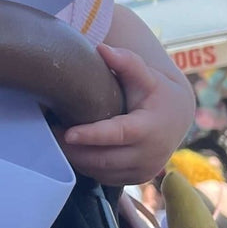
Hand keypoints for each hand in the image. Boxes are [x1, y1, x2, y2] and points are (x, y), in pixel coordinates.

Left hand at [60, 43, 194, 185]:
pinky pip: (104, 177)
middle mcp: (150, 154)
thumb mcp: (146, 75)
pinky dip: (86, 166)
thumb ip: (127, 62)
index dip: (93, 136)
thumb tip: (102, 49)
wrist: (177, 117)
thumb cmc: (156, 92)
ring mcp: (143, 170)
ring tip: (55, 140)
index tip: (68, 133)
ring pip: (101, 171)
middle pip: (104, 158)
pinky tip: (72, 150)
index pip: (119, 134)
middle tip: (49, 133)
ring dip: (76, 159)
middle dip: (74, 149)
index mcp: (151, 128)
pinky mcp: (136, 178)